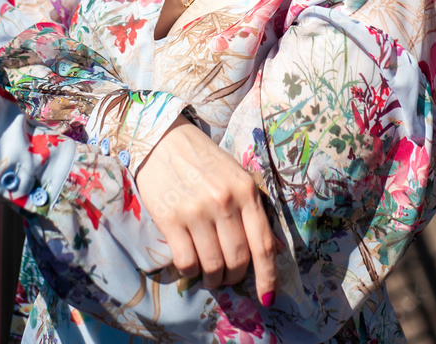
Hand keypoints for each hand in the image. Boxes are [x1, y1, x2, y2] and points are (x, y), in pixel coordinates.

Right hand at [135, 114, 281, 306]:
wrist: (163, 139)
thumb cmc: (203, 159)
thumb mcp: (236, 176)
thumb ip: (252, 210)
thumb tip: (272, 250)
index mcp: (245, 189)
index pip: (262, 244)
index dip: (267, 276)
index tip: (268, 297)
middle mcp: (224, 201)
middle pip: (237, 259)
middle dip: (234, 277)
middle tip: (227, 276)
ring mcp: (196, 210)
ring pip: (212, 265)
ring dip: (213, 279)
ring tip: (210, 274)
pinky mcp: (170, 218)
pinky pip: (186, 262)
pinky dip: (191, 272)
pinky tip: (191, 263)